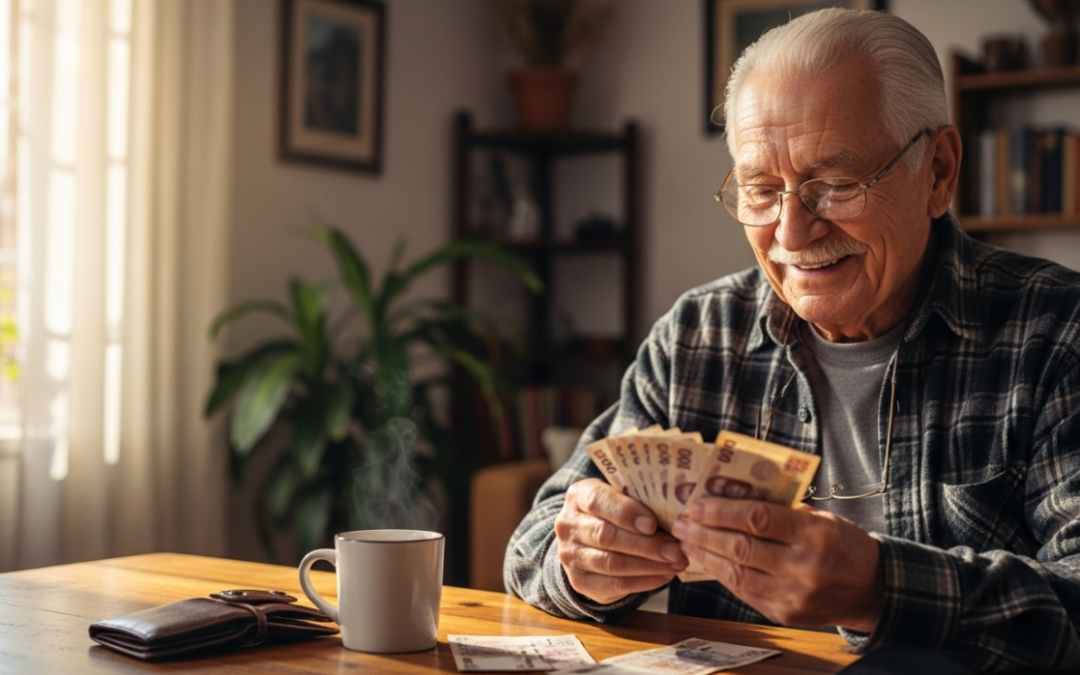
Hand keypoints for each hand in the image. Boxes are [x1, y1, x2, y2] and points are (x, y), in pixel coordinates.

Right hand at [555, 478, 687, 604]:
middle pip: (606, 536)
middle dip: (645, 545)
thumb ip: (640, 501)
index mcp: (578, 496)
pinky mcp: (580, 582)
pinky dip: (644, 582)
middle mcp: (568, 525)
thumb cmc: (615, 511)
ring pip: (612, 564)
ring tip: (677, 563)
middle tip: (676, 549)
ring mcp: (570, 556)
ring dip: (650, 565)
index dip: (626, 513)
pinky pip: (615, 585)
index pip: (597, 501)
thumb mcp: (621, 496)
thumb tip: (677, 517)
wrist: (587, 538)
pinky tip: (665, 575)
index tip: (653, 524)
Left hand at [671, 498, 883, 631]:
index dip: (722, 511)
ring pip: (737, 573)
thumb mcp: (821, 517)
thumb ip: (781, 509)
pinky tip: (708, 561)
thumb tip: (731, 497)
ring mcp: (794, 595)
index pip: (758, 519)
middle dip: (704, 533)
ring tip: (686, 541)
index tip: (696, 505)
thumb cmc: (843, 544)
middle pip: (742, 547)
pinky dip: (723, 574)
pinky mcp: (786, 614)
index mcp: (814, 534)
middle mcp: (803, 567)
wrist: (872, 589)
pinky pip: (745, 592)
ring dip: (706, 555)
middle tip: (681, 523)